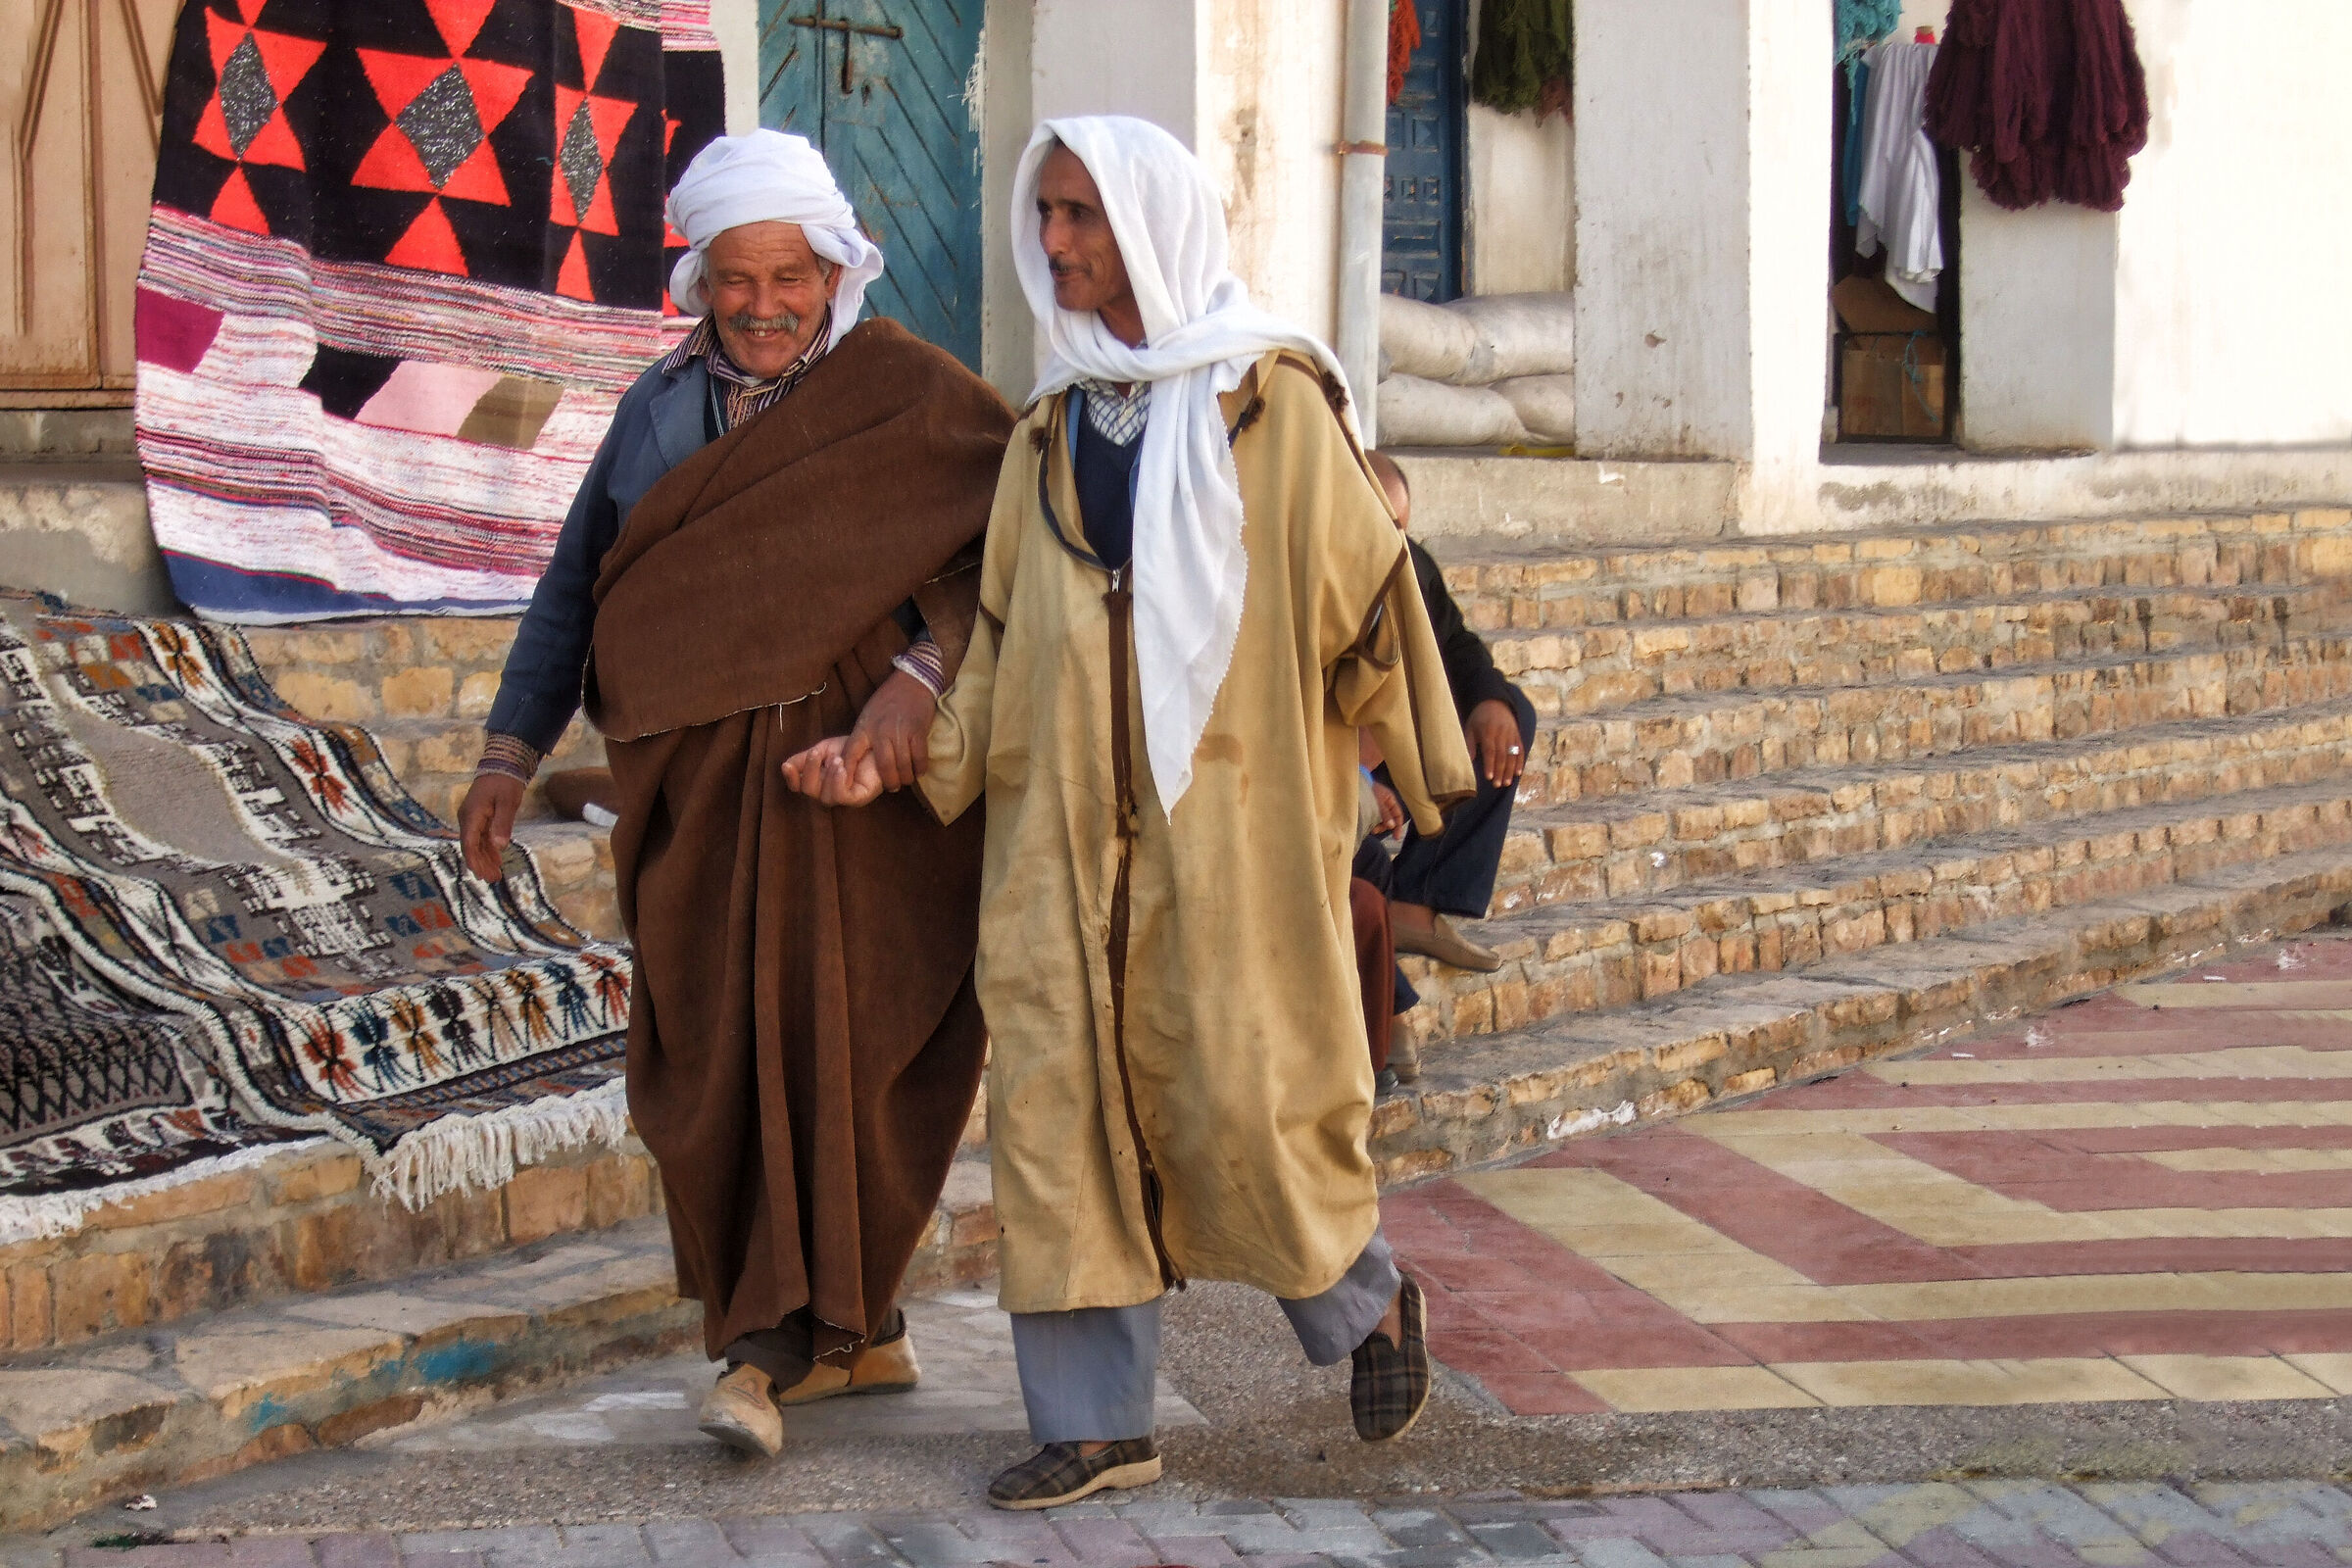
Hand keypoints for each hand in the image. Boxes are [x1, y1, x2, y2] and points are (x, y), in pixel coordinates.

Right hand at [458, 772, 524, 881]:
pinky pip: (481, 837)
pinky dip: (488, 849)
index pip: (469, 843)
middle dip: (480, 864)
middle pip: (471, 846)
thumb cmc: (505, 782)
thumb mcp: (508, 802)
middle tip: (493, 880)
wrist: (502, 765)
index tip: (481, 874)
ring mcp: (473, 818)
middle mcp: (468, 818)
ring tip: (495, 875)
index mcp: (472, 815)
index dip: (474, 860)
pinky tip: (496, 861)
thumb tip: (500, 846)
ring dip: (485, 859)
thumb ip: (503, 824)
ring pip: (476, 844)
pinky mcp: (480, 818)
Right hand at [781, 735, 885, 806]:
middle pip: (808, 791)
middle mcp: (828, 791)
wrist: (877, 744)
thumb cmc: (852, 748)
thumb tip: (785, 765)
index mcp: (818, 780)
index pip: (799, 786)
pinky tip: (840, 768)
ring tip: (836, 759)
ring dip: (826, 775)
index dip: (791, 778)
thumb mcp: (823, 749)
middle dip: (809, 771)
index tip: (786, 766)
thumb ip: (805, 758)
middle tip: (815, 753)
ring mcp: (843, 797)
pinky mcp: (858, 798)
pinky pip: (841, 797)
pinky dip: (837, 782)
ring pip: (824, 797)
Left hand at [854, 670, 935, 790]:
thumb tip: (857, 760)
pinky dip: (920, 768)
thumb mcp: (868, 716)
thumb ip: (864, 736)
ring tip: (906, 781)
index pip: (851, 754)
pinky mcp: (918, 730)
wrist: (911, 681)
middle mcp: (880, 731)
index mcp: (864, 727)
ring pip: (902, 765)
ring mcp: (900, 731)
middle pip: (883, 766)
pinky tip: (919, 771)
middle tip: (893, 787)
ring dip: (905, 777)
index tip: (849, 786)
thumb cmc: (887, 699)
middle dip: (889, 782)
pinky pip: (919, 757)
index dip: (848, 773)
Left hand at [1371, 779, 1405, 837]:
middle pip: (1389, 820)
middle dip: (1383, 827)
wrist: (1354, 782)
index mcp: (1390, 799)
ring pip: (1380, 821)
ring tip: (1370, 827)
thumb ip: (1385, 814)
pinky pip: (1373, 819)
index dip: (1398, 826)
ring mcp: (1377, 807)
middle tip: (1375, 830)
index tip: (1396, 837)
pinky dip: (1371, 823)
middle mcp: (1385, 804)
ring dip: (1376, 826)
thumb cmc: (1367, 789)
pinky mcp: (1368, 809)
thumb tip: (1392, 826)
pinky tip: (1366, 824)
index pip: (1398, 814)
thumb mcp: (1378, 802)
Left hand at [1465, 699, 1524, 788]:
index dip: (1490, 765)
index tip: (1489, 777)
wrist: (1495, 702)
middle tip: (1498, 785)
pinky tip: (1518, 773)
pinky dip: (1520, 762)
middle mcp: (1502, 733)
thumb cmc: (1479, 718)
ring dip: (1510, 770)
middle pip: (1502, 755)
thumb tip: (1468, 761)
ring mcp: (1511, 734)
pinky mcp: (1517, 735)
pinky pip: (1520, 750)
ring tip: (1507, 783)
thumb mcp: (1470, 728)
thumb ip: (1469, 744)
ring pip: (1512, 754)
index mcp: (1488, 731)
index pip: (1490, 751)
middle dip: (1500, 771)